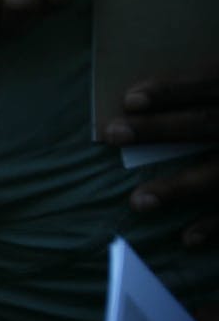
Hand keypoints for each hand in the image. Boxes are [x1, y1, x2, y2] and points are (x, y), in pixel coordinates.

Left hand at [111, 67, 218, 247]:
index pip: (214, 82)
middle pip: (212, 124)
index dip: (174, 90)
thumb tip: (155, 93)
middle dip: (162, 129)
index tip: (129, 98)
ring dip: (182, 187)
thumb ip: (217, 86)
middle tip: (111, 133)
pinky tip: (188, 238)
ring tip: (138, 202)